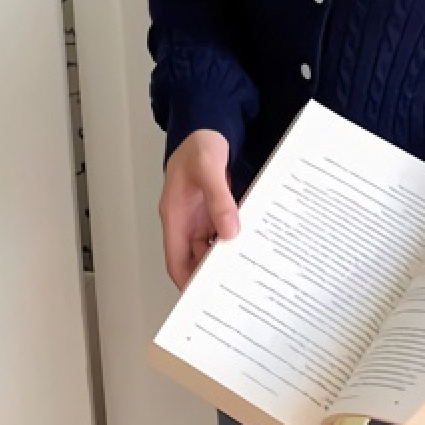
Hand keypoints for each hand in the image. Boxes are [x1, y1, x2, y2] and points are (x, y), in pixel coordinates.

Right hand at [160, 129, 240, 290]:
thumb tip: (229, 231)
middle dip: (211, 273)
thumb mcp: (208, 168)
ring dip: (225, 255)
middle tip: (234, 286)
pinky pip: (224, 229)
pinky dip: (234, 238)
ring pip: (211, 246)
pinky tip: (250, 243)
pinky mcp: (216, 208)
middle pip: (195, 257)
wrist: (207, 126)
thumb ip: (219, 199)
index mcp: (174, 215)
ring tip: (246, 269)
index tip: (202, 298)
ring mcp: (201, 215)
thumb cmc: (198, 143)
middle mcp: (186, 220)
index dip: (186, 280)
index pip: (175, 259)